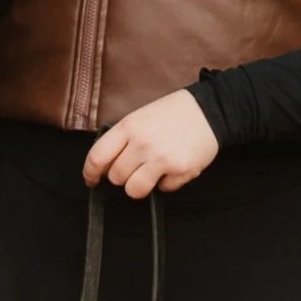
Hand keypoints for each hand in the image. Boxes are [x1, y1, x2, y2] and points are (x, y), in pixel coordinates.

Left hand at [83, 89, 218, 197]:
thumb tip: (106, 165)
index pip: (97, 157)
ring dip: (140, 185)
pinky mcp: (180, 170)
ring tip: (151, 172)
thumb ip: (122, 139)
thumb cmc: (173, 113)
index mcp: (128, 127)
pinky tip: (173, 166)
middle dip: (122, 176)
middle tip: (135, 167)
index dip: (90, 173)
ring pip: (134, 190)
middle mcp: (142, 144)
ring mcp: (161, 158)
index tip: (91, 179)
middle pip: (116, 177)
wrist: (211, 110)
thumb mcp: (139, 117)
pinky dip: (167, 182)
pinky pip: (164, 189)